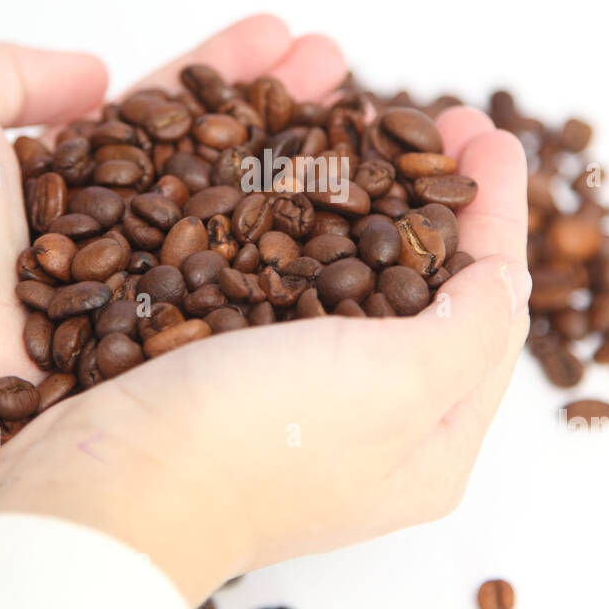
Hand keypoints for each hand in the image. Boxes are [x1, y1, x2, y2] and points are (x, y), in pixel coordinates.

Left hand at [0, 15, 328, 501]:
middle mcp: (121, 234)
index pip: (173, 110)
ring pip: (244, 227)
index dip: (230, 71)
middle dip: (287, 112)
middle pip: (222, 161)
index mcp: (79, 175)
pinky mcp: (160, 353)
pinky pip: (238, 303)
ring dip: (307, 179)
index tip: (285, 36)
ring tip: (368, 135)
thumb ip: (11, 68)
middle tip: (345, 73)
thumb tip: (92, 75)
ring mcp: (145, 295)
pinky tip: (353, 236)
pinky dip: (297, 271)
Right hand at [0, 92, 529, 605]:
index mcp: (430, 438)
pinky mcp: (231, 367)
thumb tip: (507, 275)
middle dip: (434, 196)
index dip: (495, 212)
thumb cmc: (256, 443)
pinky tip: (288, 175)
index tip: (490, 132)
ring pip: (350, 272)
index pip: (491, 306)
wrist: (101, 488)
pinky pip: (282, 276)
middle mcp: (371, 418)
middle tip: (433, 121)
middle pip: (425, 286)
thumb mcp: (397, 386)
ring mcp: (297, 392)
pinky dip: (294, 219)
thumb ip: (472, 328)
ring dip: (367, 195)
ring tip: (365, 129)